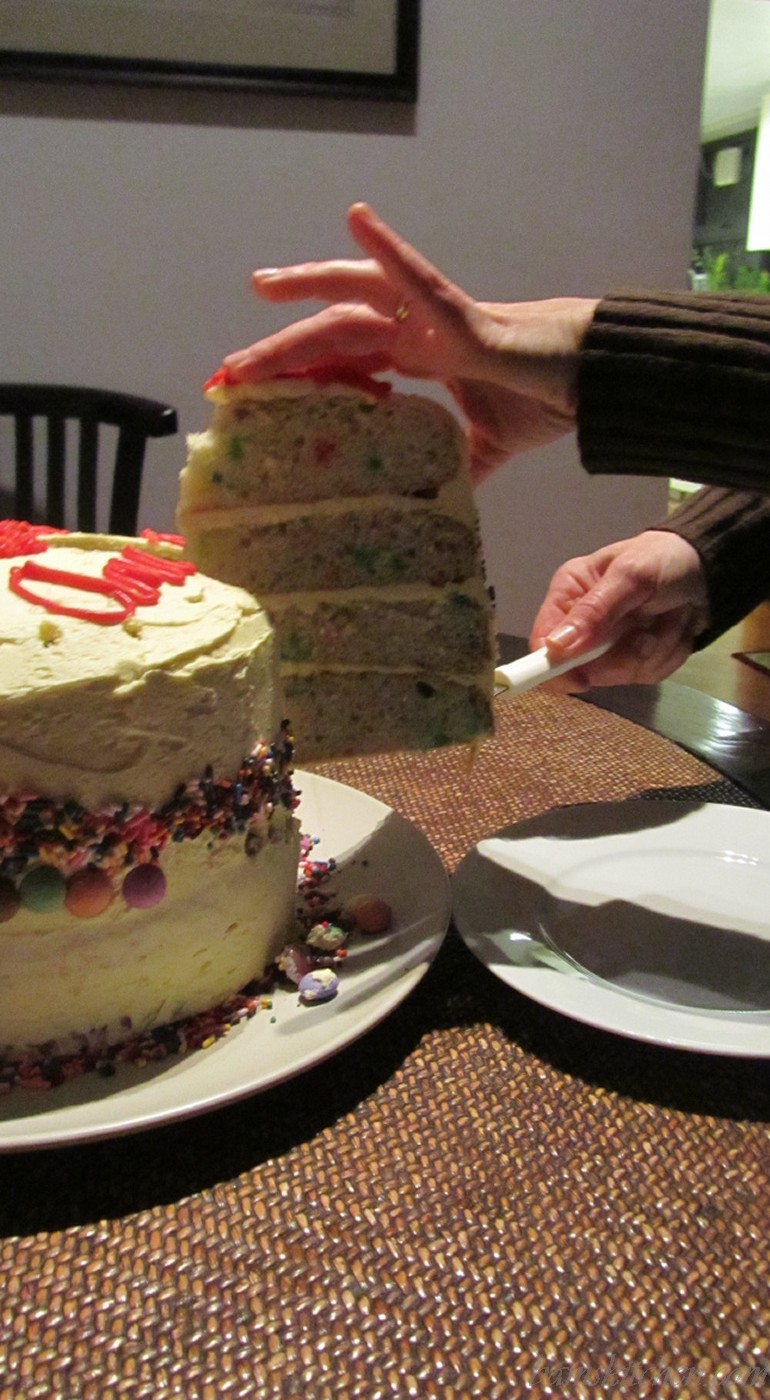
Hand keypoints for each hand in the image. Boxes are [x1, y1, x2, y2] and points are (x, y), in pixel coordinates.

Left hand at [222, 202, 597, 482]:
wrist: (591, 383)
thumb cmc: (544, 398)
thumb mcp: (488, 444)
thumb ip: (459, 463)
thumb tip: (440, 499)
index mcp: (418, 356)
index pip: (344, 360)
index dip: (300, 372)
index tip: (254, 391)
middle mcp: (417, 330)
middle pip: (335, 328)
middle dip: (284, 343)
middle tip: (232, 364)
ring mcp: (437, 318)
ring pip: (361, 296)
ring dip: (310, 286)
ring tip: (264, 284)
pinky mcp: (467, 319)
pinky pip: (421, 277)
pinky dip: (388, 248)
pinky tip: (357, 218)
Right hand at [529, 530, 709, 689]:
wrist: (708, 567)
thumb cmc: (663, 559)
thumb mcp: (631, 577)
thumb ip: (595, 611)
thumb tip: (555, 647)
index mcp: (569, 594)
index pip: (544, 642)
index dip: (556, 667)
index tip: (583, 680)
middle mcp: (583, 622)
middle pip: (586, 668)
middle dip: (625, 656)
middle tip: (648, 632)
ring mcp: (610, 644)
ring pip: (621, 674)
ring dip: (654, 651)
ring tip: (669, 619)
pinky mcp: (636, 657)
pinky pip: (647, 675)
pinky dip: (668, 654)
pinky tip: (676, 628)